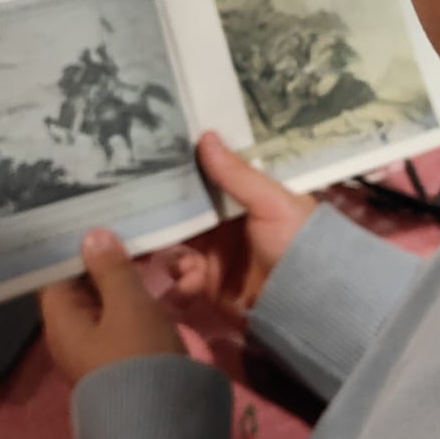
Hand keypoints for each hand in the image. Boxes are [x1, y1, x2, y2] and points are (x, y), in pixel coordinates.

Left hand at [40, 229, 187, 382]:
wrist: (162, 422)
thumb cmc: (138, 356)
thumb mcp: (128, 305)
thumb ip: (111, 268)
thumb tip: (91, 236)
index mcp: (61, 319)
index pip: (56, 272)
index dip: (75, 246)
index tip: (97, 220)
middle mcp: (72, 333)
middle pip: (84, 286)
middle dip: (108, 259)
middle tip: (131, 229)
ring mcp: (98, 346)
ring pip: (109, 301)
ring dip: (130, 278)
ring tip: (156, 252)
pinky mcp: (123, 355)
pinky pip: (126, 319)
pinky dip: (141, 299)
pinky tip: (170, 283)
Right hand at [171, 131, 317, 317]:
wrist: (303, 302)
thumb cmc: (294, 242)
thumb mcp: (271, 202)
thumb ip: (236, 174)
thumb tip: (205, 136)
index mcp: (248, 198)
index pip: (213, 176)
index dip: (188, 168)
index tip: (157, 154)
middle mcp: (229, 222)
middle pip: (189, 209)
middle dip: (166, 208)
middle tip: (136, 201)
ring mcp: (218, 253)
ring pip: (179, 241)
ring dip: (170, 246)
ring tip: (172, 253)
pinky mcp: (210, 283)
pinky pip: (184, 276)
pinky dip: (183, 279)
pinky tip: (192, 279)